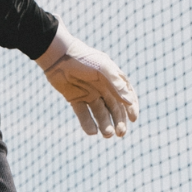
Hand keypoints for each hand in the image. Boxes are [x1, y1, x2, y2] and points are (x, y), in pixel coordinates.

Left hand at [36, 21, 138, 136]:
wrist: (58, 56)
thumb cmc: (83, 59)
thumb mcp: (103, 69)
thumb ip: (116, 85)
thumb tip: (130, 102)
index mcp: (111, 79)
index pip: (126, 95)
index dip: (131, 107)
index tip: (133, 119)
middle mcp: (102, 88)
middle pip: (114, 108)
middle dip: (119, 121)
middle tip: (121, 133)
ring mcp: (89, 94)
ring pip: (100, 114)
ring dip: (105, 125)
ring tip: (107, 135)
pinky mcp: (75, 99)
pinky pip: (83, 114)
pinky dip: (87, 124)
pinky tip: (92, 132)